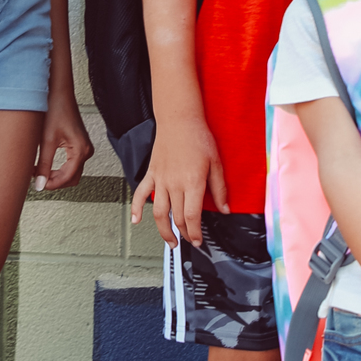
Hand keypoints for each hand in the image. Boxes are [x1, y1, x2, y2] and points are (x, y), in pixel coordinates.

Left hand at [33, 92, 92, 192]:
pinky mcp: (79, 144)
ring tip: (38, 172)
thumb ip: (44, 165)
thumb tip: (40, 184)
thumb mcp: (47, 140)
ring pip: (71, 173)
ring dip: (56, 176)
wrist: (59, 93)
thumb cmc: (55, 110)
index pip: (67, 178)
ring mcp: (84, 148)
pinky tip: (45, 166)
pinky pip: (72, 164)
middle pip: (71, 178)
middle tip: (37, 180)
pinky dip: (59, 169)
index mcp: (81, 150)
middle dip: (54, 182)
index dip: (51, 184)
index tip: (37, 185)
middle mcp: (86, 150)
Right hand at [132, 111, 226, 246]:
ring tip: (170, 241)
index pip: (192, 216)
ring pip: (159, 213)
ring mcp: (160, 180)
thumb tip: (225, 209)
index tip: (198, 241)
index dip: (195, 232)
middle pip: (177, 218)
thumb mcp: (216, 163)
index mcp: (193, 182)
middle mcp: (175, 184)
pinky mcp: (151, 174)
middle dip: (184, 233)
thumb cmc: (199, 138)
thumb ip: (220, 189)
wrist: (179, 120)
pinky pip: (141, 194)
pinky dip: (136, 208)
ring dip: (164, 230)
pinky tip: (136, 221)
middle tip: (189, 240)